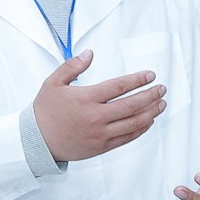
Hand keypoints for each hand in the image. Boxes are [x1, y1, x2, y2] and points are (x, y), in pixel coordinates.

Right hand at [33, 52, 164, 161]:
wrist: (37, 142)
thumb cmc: (45, 112)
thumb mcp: (52, 83)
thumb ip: (72, 66)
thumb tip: (89, 53)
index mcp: (86, 99)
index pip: (119, 87)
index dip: (138, 80)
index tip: (150, 75)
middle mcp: (96, 117)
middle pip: (132, 105)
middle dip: (151, 95)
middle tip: (162, 88)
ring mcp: (101, 134)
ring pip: (134, 123)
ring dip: (151, 112)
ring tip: (161, 104)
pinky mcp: (102, 146)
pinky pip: (127, 138)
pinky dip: (141, 129)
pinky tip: (149, 121)